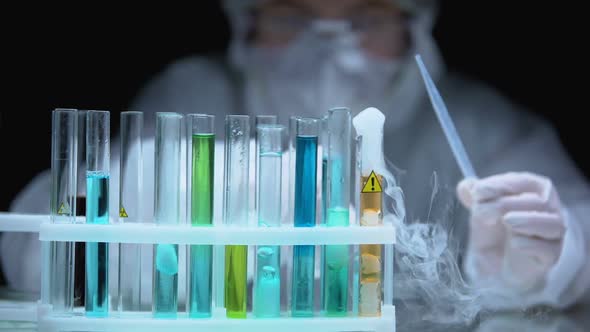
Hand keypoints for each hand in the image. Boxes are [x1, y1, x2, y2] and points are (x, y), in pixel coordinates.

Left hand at [457, 172, 565, 292]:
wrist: (496, 265)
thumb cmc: (494, 231)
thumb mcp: (480, 211)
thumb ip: (473, 197)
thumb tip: (466, 185)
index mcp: (534, 191)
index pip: (525, 182)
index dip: (502, 184)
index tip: (478, 191)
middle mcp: (550, 210)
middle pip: (538, 201)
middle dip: (506, 203)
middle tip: (480, 211)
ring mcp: (553, 235)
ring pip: (552, 223)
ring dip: (528, 220)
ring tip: (507, 221)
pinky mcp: (550, 256)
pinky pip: (548, 249)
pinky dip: (531, 244)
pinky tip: (515, 243)